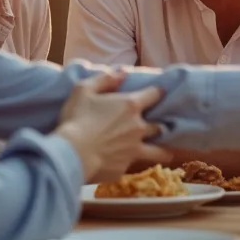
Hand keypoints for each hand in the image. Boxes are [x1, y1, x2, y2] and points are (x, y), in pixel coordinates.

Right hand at [54, 69, 170, 181]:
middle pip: (160, 126)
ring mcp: (134, 150)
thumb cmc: (76, 118)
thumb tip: (123, 72)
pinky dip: (129, 163)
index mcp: (130, 106)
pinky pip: (131, 165)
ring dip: (164, 151)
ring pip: (158, 152)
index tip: (159, 92)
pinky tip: (125, 164)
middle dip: (160, 125)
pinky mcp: (124, 168)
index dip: (157, 92)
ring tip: (168, 154)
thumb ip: (105, 79)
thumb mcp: (84, 90)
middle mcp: (138, 128)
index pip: (154, 94)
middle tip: (160, 126)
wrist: (72, 154)